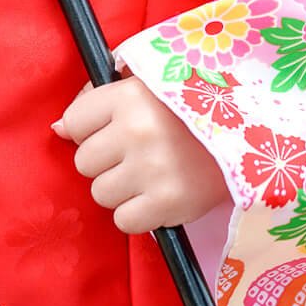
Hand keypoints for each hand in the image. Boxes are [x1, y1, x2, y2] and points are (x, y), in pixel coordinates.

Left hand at [52, 77, 232, 234]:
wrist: (246, 138)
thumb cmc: (187, 109)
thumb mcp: (145, 84)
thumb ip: (98, 97)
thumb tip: (59, 129)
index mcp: (128, 96)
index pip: (74, 121)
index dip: (89, 129)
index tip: (112, 130)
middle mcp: (135, 131)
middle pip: (84, 162)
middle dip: (104, 161)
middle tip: (133, 155)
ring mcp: (151, 170)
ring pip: (101, 193)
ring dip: (119, 189)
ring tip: (147, 175)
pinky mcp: (167, 205)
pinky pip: (124, 221)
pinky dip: (137, 214)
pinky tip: (156, 196)